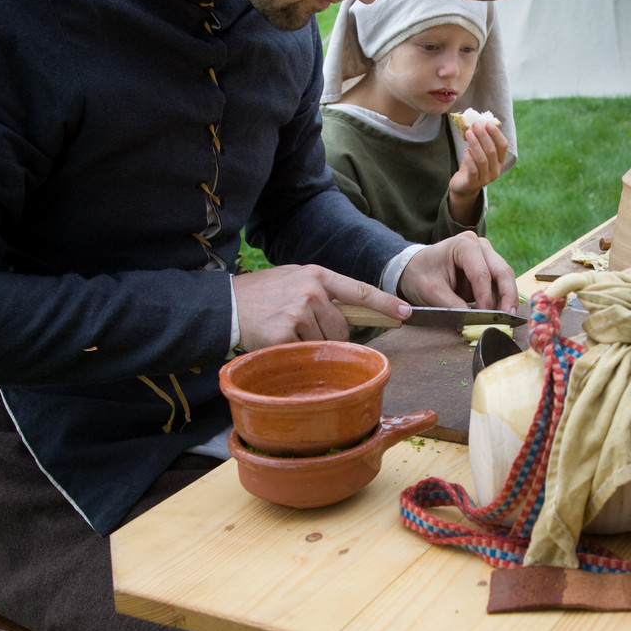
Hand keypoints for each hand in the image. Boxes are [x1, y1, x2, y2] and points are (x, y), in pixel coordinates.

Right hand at [231, 265, 410, 351]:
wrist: (224, 305)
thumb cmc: (259, 295)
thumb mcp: (292, 280)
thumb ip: (320, 292)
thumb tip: (350, 313)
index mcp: (316, 275)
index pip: (358, 290)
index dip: (384, 303)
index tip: (406, 313)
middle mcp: (311, 291)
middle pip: (341, 328)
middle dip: (327, 335)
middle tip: (299, 329)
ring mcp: (298, 312)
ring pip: (323, 344)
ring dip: (308, 347)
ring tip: (284, 333)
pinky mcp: (284, 334)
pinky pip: (304, 355)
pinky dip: (292, 355)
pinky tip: (275, 342)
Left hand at [397, 232, 517, 313]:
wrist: (413, 269)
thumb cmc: (419, 274)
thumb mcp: (431, 291)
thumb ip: (453, 306)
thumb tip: (472, 323)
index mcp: (464, 245)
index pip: (482, 273)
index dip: (485, 297)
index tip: (486, 317)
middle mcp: (480, 247)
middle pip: (502, 272)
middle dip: (507, 296)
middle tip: (509, 318)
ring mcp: (486, 257)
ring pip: (505, 279)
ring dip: (507, 300)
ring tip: (506, 321)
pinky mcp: (487, 270)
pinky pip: (499, 286)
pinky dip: (501, 301)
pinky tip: (500, 316)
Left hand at [448, 121, 508, 223]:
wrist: (463, 186)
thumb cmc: (471, 165)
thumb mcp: (477, 153)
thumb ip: (479, 141)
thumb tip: (477, 122)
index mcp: (499, 161)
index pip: (503, 146)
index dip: (496, 134)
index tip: (487, 123)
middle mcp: (495, 170)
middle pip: (492, 151)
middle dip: (483, 136)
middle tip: (475, 125)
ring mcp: (485, 178)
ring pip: (482, 159)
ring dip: (475, 144)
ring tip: (468, 133)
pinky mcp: (473, 183)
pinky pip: (473, 170)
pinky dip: (469, 159)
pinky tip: (465, 150)